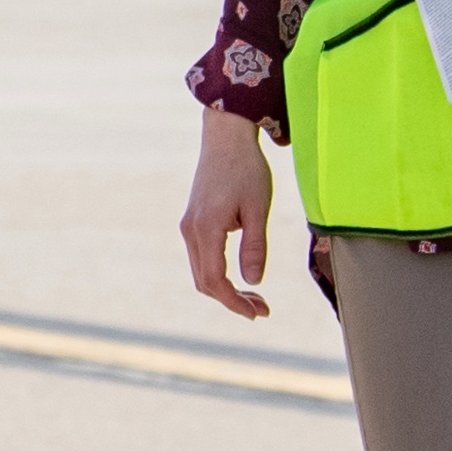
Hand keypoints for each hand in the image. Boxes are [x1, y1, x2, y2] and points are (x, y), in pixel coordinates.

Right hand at [178, 107, 283, 321]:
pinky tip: (239, 275)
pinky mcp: (193, 221)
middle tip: (262, 309)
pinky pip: (201, 258)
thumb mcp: (258, 208)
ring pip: (201, 272)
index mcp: (207, 229)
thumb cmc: (246, 169)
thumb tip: (253, 280)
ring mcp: (189, 226)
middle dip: (232, 300)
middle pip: (204, 282)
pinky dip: (218, 273)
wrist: (225, 137)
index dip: (235, 302)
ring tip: (255, 296)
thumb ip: (254, 246)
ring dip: (225, 289)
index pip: (216, 281)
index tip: (258, 313)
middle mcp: (191, 231)